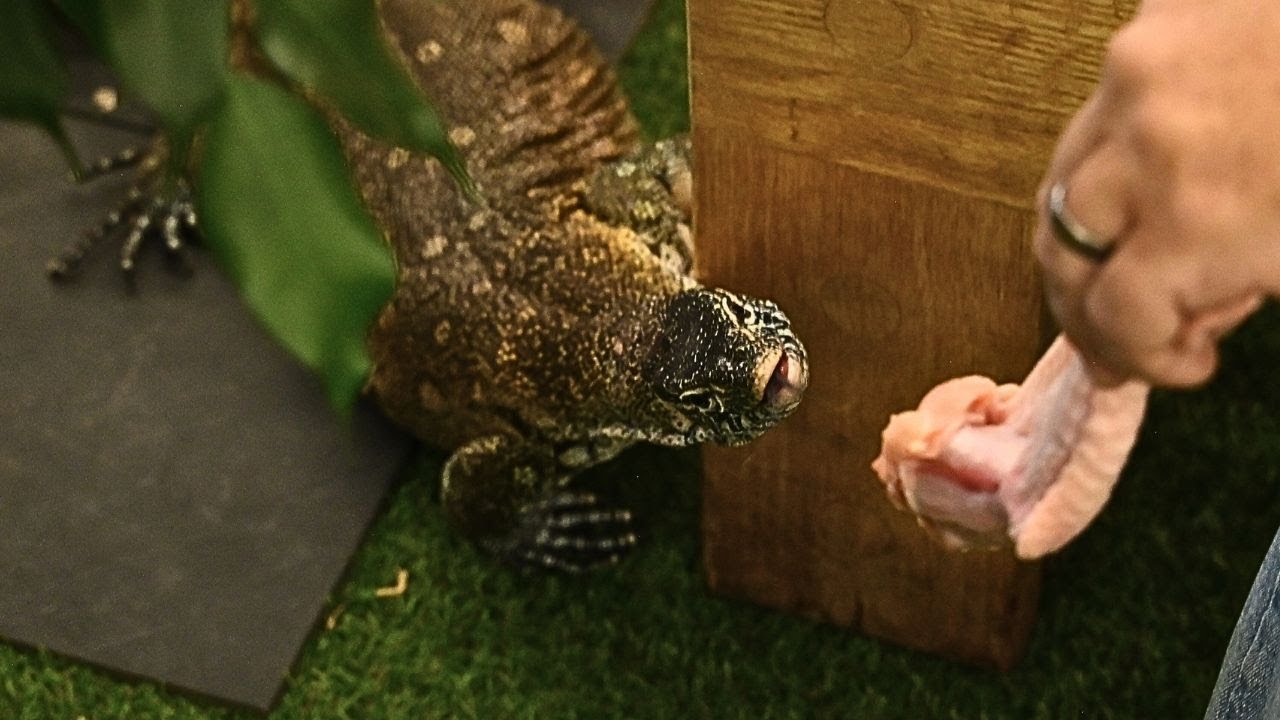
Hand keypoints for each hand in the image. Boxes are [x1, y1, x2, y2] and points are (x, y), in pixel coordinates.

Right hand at [1033, 0, 1279, 386]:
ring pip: (1059, 190)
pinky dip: (1108, 171)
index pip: (1117, 314)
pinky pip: (1092, 126)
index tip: (1181, 367)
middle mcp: (1144, 153)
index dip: (1141, 357)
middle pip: (1062, 257)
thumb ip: (1244, 287)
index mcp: (1204, 219)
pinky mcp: (1134, 42)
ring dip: (1083, 244)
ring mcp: (1130, 87)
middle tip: (1117, 341)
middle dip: (1084, 310)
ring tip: (1117, 267)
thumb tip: (1188, 321)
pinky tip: (1143, 188)